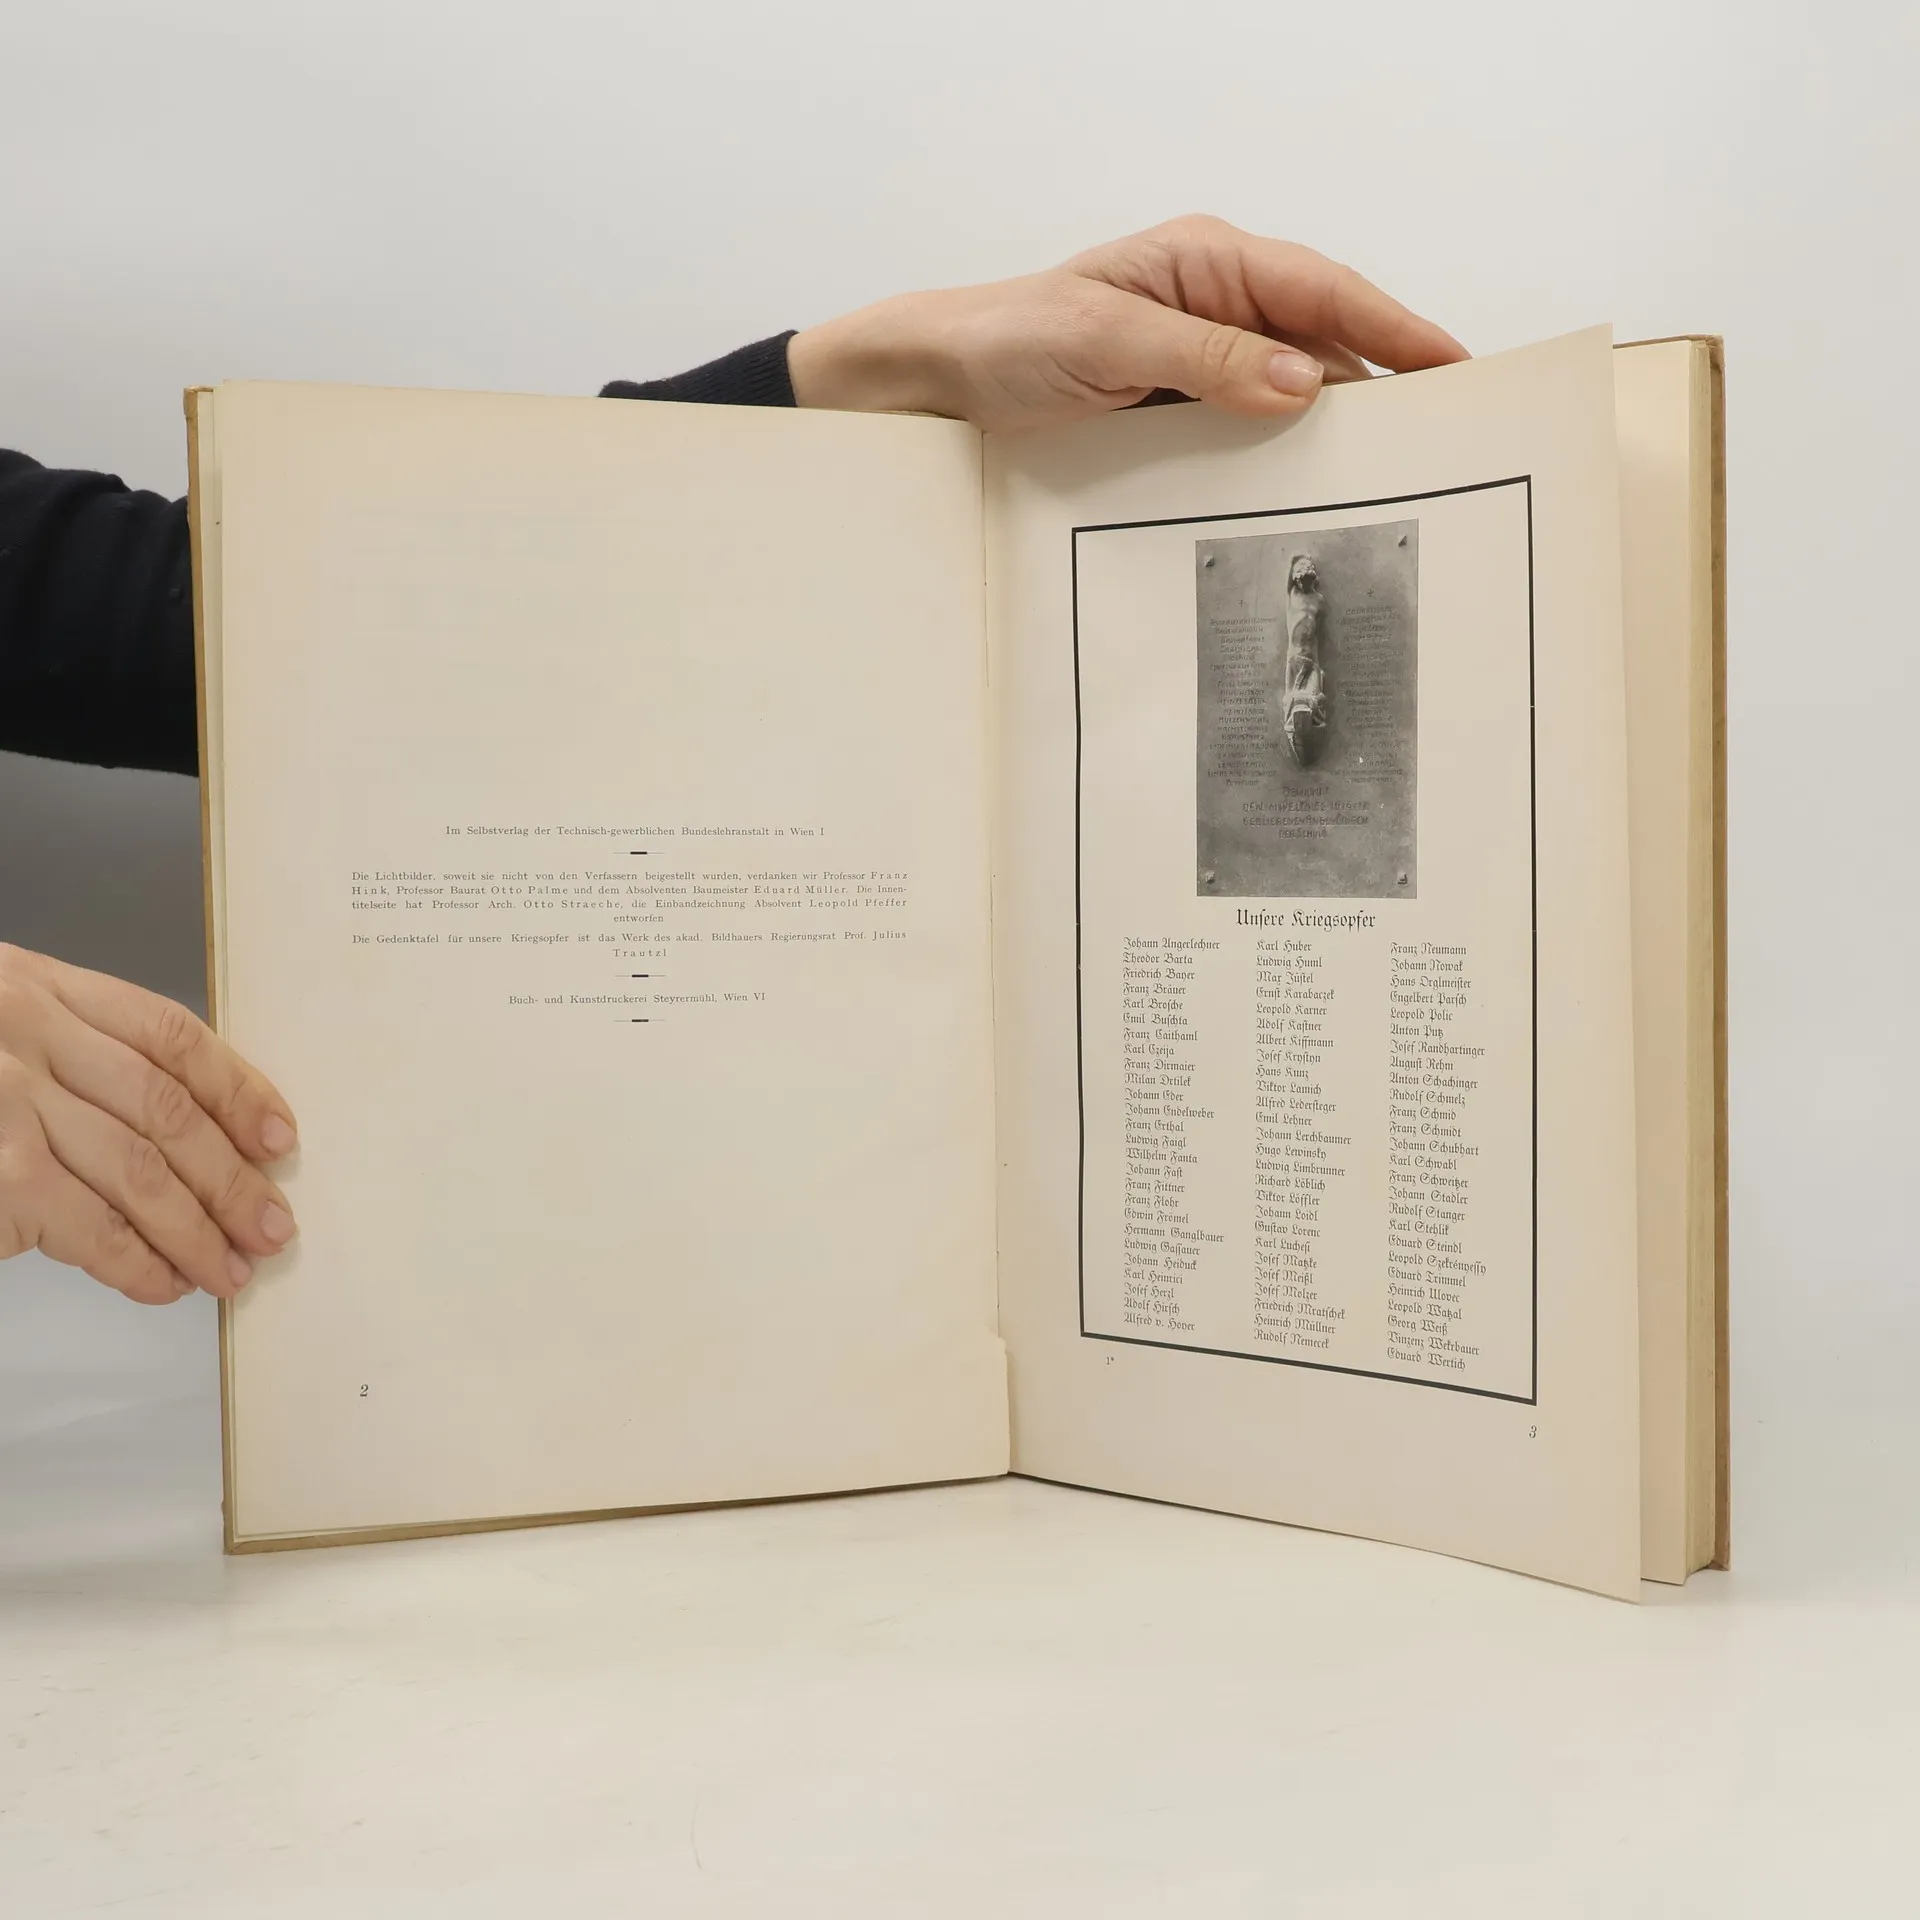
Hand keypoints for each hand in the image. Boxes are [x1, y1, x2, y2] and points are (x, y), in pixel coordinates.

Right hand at [0, 945, 297, 1305]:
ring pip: (140, 1172)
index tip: (280, 1136)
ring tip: (231, 1270)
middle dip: (232, 1177)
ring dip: (197, 1231)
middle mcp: (28, 1035)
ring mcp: (8, 1104)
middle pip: (168, 1110)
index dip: (237, 1089)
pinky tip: (163, 1283)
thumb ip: (69, 1054)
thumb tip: (178, 1135)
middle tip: (274, 1226)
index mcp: (40, 989)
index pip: (171, 1036)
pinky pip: (87, 1227)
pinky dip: (134, 1261)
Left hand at [788, 214, 1467, 434]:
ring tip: (1387, 478)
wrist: (942, 379)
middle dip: (1382, 387)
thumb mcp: (1105, 340)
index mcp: (1207, 260)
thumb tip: (1300, 381)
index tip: (1454, 366)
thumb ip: (1203, 357)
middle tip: (1441, 440)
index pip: (1323, 290)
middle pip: (1323, 343)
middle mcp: (1216, 301)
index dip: (1395, 327)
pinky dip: (1279, 457)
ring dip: (1332, 433)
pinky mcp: (1182, 405)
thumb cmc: (1011, 338)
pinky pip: (1249, 429)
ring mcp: (1202, 356)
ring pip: (1292, 392)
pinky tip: (1303, 491)